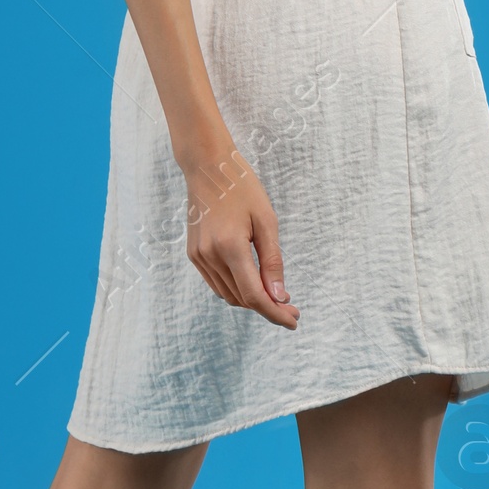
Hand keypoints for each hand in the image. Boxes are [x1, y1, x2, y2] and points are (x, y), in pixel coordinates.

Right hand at [180, 147, 299, 326]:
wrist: (207, 167)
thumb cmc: (243, 189)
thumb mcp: (267, 221)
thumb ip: (272, 261)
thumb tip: (280, 296)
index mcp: (230, 247)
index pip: (254, 295)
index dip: (275, 313)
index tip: (294, 320)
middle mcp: (209, 256)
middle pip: (242, 299)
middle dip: (268, 308)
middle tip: (291, 307)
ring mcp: (198, 256)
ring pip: (228, 295)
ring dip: (252, 301)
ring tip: (275, 296)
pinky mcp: (193, 254)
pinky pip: (217, 283)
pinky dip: (236, 289)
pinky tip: (253, 283)